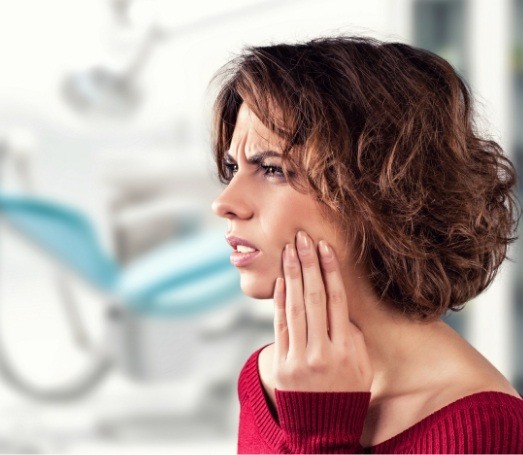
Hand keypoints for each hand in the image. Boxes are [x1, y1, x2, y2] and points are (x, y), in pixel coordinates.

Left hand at [273, 230, 372, 392]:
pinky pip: (280, 325)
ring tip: (289, 250)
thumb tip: (338, 304)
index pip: (337, 300)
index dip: (330, 271)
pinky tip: (280, 280)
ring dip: (291, 275)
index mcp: (347, 349)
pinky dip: (279, 300)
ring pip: (295, 307)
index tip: (324, 248)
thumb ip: (351, 335)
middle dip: (308, 264)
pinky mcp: (282, 364)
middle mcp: (323, 351)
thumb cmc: (347, 392)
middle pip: (314, 297)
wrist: (323, 429)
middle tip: (302, 238)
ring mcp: (300, 358)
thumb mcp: (361, 365)